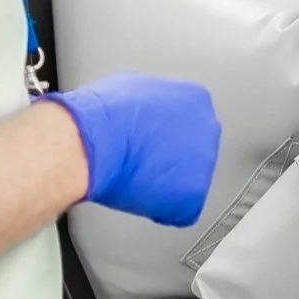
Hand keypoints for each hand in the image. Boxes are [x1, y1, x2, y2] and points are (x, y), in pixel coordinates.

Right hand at [42, 73, 220, 227]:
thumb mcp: (136, 89)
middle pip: (194, 152)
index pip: (190, 125)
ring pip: (188, 182)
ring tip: (137, 177)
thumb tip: (149, 113)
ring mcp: (204, 163)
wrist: (91, 143)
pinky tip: (140, 195)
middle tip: (144, 163)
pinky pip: (181, 210)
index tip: (152, 145)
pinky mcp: (193, 195)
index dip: (165, 139)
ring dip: (166, 184)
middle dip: (171, 160)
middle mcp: (208, 128)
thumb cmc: (104, 117)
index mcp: (196, 99)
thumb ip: (156, 103)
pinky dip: (161, 209)